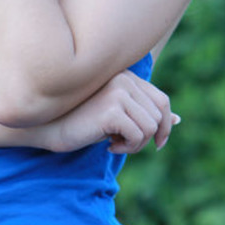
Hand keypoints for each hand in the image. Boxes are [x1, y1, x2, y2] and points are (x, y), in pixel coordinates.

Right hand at [43, 70, 179, 154]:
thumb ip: (143, 113)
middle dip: (147, 138)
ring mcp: (118, 92)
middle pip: (158, 117)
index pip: (162, 101)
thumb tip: (178, 120)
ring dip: (136, 144)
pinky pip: (138, 136)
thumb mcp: (116, 116)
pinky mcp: (112, 109)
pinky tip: (108, 145)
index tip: (158, 144)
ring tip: (114, 143)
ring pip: (150, 128)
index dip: (165, 125)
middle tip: (124, 144)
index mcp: (126, 76)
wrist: (46, 126)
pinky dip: (128, 147)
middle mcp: (124, 79)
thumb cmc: (80, 122)